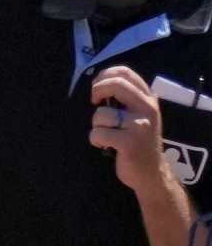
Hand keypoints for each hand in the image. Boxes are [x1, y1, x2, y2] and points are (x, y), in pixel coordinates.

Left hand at [91, 65, 169, 193]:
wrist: (152, 172)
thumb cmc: (138, 141)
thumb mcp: (140, 114)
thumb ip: (127, 97)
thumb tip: (99, 82)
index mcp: (149, 99)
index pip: (126, 73)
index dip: (105, 75)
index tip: (97, 87)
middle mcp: (148, 109)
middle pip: (116, 84)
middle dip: (97, 90)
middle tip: (94, 102)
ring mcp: (140, 126)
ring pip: (101, 114)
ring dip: (95, 125)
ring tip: (107, 134)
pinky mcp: (130, 143)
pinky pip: (98, 134)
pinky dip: (95, 140)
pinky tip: (106, 145)